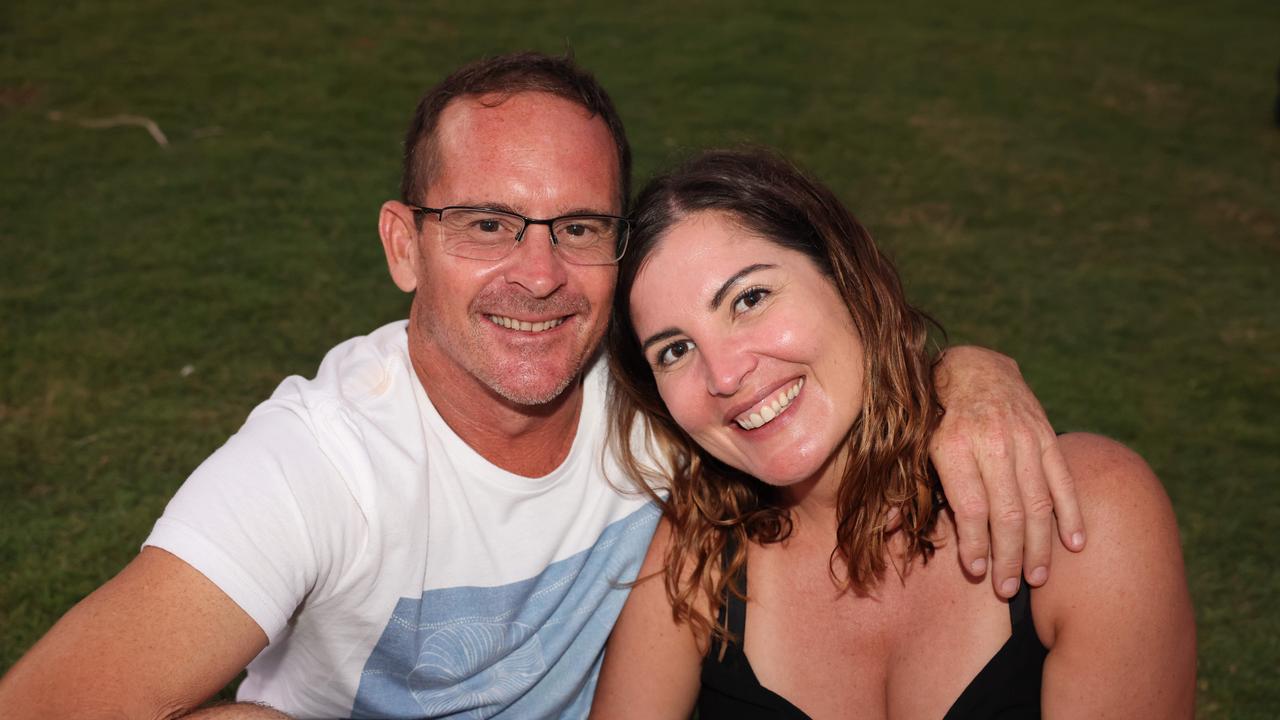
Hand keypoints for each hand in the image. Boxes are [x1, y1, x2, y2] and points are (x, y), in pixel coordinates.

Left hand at [930, 346, 1084, 597]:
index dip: (975, 545)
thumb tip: (891, 529)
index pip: (970, 508)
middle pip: (1007, 512)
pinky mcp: (1045, 434)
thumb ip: (905, 486)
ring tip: (1036, 577)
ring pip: (1037, 501)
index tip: (976, 572)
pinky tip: (1073, 544)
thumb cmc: (934, 415)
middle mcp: (990, 442)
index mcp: (952, 447)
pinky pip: (1062, 479)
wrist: (972, 365)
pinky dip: (1070, 513)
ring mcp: (1023, 438)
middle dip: (1009, 557)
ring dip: (1039, 545)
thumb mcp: (913, 445)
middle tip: (1008, 588)